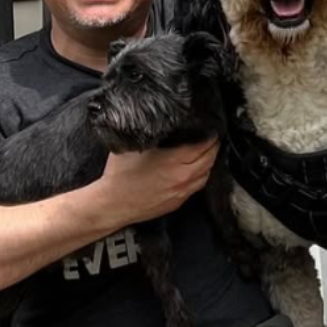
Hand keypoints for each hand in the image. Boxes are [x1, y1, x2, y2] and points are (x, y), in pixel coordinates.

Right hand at [96, 137, 218, 222]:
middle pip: (209, 159)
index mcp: (173, 160)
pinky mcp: (178, 202)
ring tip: (207, 152)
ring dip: (209, 162)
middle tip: (212, 137)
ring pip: (206, 174)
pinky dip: (201, 175)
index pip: (203, 145)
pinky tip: (197, 169)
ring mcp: (182, 191)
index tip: (210, 128)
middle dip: (213, 147)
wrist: (113, 204)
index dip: (210, 135)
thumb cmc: (119, 174)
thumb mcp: (134, 146)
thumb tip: (163, 123)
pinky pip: (197, 186)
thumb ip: (152, 135)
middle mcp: (182, 176)